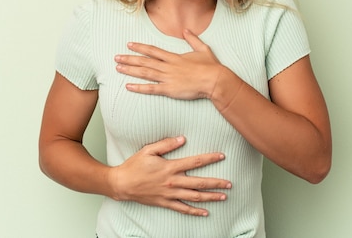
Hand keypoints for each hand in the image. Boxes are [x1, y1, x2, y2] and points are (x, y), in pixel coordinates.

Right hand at [109, 136, 230, 215]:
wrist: (122, 184)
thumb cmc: (134, 165)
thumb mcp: (148, 150)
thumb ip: (166, 144)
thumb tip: (183, 138)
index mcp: (170, 167)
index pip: (195, 162)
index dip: (210, 158)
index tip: (222, 156)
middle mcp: (173, 182)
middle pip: (199, 182)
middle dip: (216, 183)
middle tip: (230, 184)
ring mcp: (170, 194)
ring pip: (194, 197)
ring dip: (210, 197)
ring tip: (223, 197)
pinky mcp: (165, 203)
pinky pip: (183, 209)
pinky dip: (195, 211)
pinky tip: (205, 212)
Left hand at [115, 29, 223, 99]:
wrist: (215, 80)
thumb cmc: (211, 66)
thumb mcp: (203, 49)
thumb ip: (193, 39)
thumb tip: (186, 30)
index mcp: (174, 57)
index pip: (153, 50)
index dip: (140, 47)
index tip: (129, 45)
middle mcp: (168, 66)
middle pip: (145, 61)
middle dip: (129, 59)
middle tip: (116, 58)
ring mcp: (168, 78)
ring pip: (145, 73)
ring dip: (130, 70)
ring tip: (118, 68)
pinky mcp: (169, 89)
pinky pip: (151, 88)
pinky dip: (139, 87)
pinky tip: (128, 86)